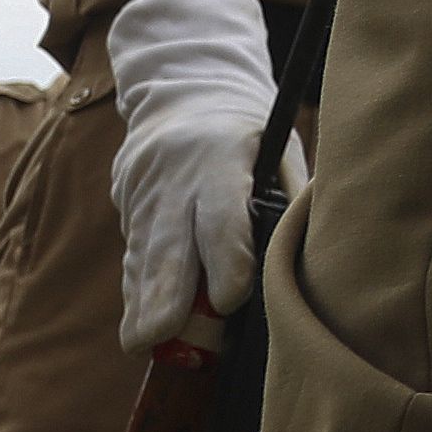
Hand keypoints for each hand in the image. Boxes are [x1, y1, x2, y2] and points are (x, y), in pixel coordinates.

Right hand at [105, 0, 275, 348]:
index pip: (220, 217)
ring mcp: (145, 190)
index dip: (225, 261)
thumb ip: (290, 198)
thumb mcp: (280, 149)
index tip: (230, 302)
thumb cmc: (251, 131)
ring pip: (142, 253)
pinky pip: (134, 251)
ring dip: (141, 302)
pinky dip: (137, 287)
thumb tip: (306, 258)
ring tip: (143, 344)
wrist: (184, 88)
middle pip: (169, 243)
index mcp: (220, 159)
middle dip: (165, 296)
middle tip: (161, 339)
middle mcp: (176, 177)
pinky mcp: (126, 201)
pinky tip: (140, 322)